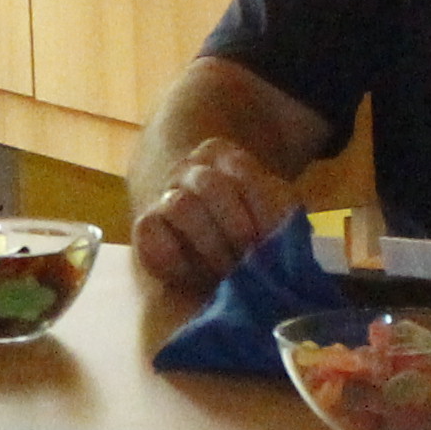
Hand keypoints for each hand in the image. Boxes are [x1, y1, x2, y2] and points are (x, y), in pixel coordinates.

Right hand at [131, 141, 293, 289]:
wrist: (208, 246)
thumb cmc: (249, 230)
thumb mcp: (274, 215)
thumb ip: (282, 216)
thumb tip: (285, 240)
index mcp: (224, 155)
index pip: (241, 169)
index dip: (260, 208)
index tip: (273, 240)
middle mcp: (190, 169)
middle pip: (210, 185)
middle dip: (235, 229)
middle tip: (250, 260)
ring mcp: (165, 194)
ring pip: (180, 205)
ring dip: (209, 244)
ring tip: (226, 271)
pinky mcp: (145, 224)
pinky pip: (150, 231)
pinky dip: (174, 256)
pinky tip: (194, 274)